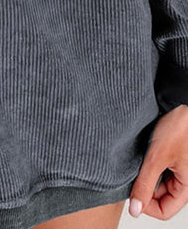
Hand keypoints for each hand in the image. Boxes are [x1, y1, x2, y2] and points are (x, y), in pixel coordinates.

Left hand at [129, 104, 187, 219]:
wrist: (180, 102)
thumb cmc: (179, 126)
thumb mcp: (157, 158)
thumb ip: (144, 185)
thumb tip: (135, 209)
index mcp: (186, 186)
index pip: (164, 211)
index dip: (146, 206)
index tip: (131, 193)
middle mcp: (183, 179)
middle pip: (159, 197)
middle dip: (144, 188)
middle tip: (132, 174)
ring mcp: (176, 168)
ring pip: (156, 182)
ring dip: (145, 175)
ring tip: (138, 160)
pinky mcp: (170, 156)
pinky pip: (157, 168)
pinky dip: (148, 164)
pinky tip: (141, 153)